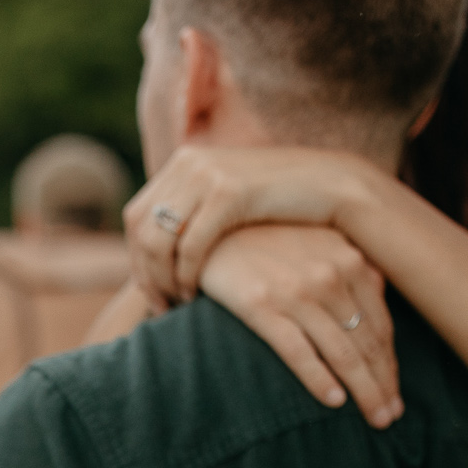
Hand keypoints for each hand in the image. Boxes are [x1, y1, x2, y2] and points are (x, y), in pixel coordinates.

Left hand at [124, 145, 378, 305]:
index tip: (149, 292)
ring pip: (158, 240)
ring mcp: (206, 173)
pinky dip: (185, 276)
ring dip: (161, 279)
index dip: (135, 259)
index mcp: (184, 161)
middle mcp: (189, 161)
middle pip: (139, 228)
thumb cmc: (281, 203)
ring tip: (176, 304)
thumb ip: (196, 213)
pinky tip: (194, 295)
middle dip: (144, 273)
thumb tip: (161, 244)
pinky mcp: (228, 192)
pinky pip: (189, 245)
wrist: (332, 184)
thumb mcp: (229, 201)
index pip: (136, 216)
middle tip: (157, 307)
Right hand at [201, 224, 401, 427]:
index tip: (396, 394)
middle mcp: (329, 275)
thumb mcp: (317, 242)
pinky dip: (319, 379)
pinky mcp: (261, 306)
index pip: (380, 324)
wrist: (210, 229)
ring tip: (375, 420)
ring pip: (342, 352)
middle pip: (367, 342)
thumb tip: (380, 298)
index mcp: (349, 260)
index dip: (391, 365)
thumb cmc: (267, 241)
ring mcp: (296, 291)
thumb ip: (349, 267)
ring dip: (363, 390)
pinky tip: (334, 402)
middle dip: (383, 384)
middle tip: (390, 417)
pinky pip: (298, 351)